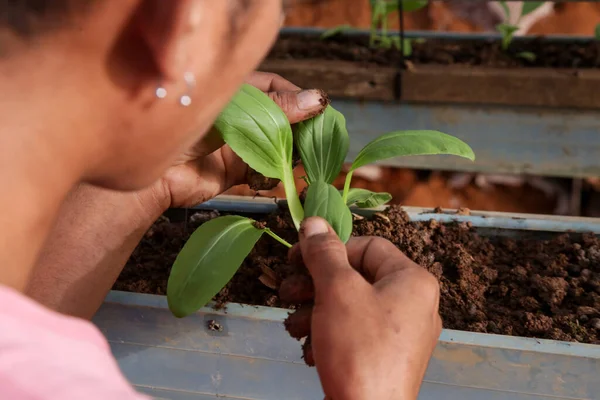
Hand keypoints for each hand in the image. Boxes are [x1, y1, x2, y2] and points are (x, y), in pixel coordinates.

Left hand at [147, 72, 327, 209]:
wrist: (152, 178)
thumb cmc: (182, 130)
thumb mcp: (230, 114)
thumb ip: (272, 110)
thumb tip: (316, 100)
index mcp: (234, 93)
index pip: (276, 88)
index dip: (298, 97)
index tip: (318, 109)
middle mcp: (240, 118)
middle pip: (281, 119)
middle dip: (298, 129)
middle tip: (316, 140)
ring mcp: (239, 145)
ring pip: (277, 147)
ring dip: (289, 154)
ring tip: (300, 159)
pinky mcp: (236, 172)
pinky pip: (265, 172)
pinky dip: (274, 176)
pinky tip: (276, 178)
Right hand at [283, 218, 441, 399]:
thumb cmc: (359, 349)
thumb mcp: (337, 291)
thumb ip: (323, 253)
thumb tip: (313, 221)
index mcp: (413, 281)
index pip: (367, 246)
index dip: (329, 250)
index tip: (296, 260)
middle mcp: (415, 304)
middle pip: (356, 278)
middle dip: (315, 285)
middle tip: (286, 293)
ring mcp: (403, 335)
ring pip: (351, 307)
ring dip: (315, 312)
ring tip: (294, 327)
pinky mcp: (388, 359)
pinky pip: (357, 333)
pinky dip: (329, 336)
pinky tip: (311, 350)